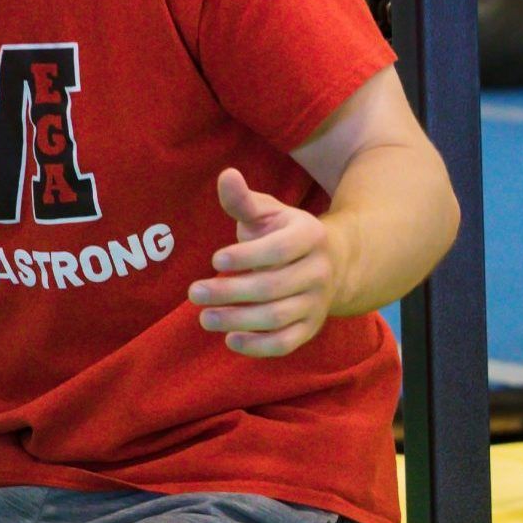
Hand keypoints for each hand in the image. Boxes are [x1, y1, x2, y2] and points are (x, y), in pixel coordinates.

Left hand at [188, 168, 346, 357]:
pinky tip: (230, 340)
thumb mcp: (265, 211)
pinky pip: (287, 343)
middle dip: (230, 292)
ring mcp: (317, 303)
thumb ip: (242, 199)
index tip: (214, 259)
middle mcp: (319, 272)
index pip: (279, 250)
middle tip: (194, 293)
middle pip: (273, 287)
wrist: (328, 263)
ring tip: (204, 318)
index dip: (247, 257)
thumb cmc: (282, 232)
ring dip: (238, 321)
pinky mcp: (310, 328)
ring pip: (277, 318)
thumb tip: (226, 175)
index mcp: (309, 236)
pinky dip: (259, 346)